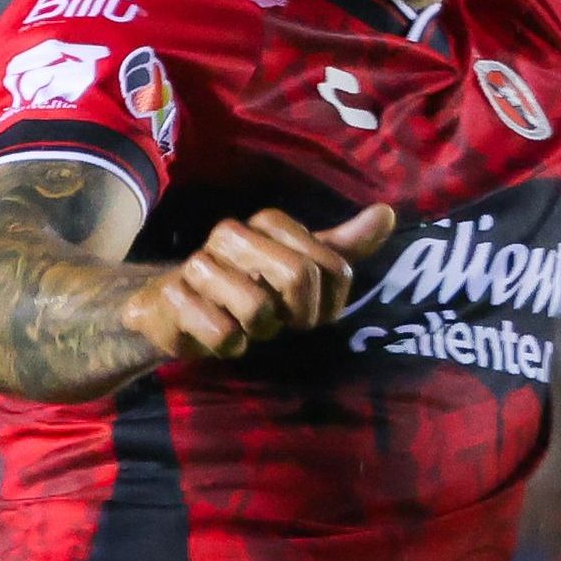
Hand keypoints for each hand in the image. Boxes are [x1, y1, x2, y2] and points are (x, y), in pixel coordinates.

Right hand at [123, 204, 396, 362]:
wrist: (173, 310)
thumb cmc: (246, 289)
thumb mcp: (299, 268)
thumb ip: (342, 247)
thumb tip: (387, 214)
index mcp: (268, 223)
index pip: (332, 266)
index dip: (331, 303)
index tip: (314, 313)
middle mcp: (232, 233)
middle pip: (299, 277)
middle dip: (298, 315)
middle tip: (281, 322)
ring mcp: (198, 263)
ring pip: (259, 309)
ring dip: (260, 332)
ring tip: (245, 325)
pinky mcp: (173, 297)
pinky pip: (224, 335)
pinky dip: (229, 347)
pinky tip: (218, 335)